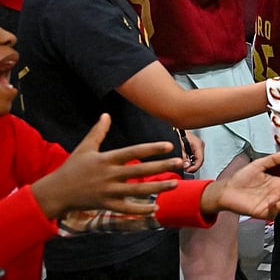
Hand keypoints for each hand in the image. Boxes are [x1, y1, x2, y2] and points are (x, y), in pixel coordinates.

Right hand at [31, 114, 181, 219]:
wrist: (55, 193)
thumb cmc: (71, 168)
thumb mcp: (84, 148)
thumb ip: (98, 132)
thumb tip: (106, 114)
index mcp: (106, 159)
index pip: (133, 152)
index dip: (151, 149)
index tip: (169, 145)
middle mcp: (109, 175)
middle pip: (140, 171)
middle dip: (161, 167)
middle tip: (180, 163)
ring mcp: (108, 192)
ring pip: (137, 191)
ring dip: (157, 187)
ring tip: (175, 183)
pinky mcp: (106, 205)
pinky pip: (127, 208)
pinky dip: (141, 209)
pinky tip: (156, 206)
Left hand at [181, 129, 204, 172]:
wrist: (175, 126)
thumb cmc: (177, 132)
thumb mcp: (179, 145)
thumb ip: (183, 156)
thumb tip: (186, 165)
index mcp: (199, 144)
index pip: (200, 160)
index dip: (194, 168)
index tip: (187, 171)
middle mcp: (200, 145)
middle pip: (199, 161)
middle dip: (191, 166)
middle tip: (184, 169)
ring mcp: (198, 145)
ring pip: (196, 159)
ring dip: (190, 163)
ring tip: (182, 165)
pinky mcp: (194, 146)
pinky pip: (194, 156)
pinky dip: (189, 159)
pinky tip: (184, 160)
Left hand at [201, 151, 279, 218]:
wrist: (227, 189)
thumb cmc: (241, 178)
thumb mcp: (258, 165)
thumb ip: (272, 160)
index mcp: (278, 184)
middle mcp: (276, 195)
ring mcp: (271, 204)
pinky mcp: (262, 212)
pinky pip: (273, 213)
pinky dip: (275, 208)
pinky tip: (273, 200)